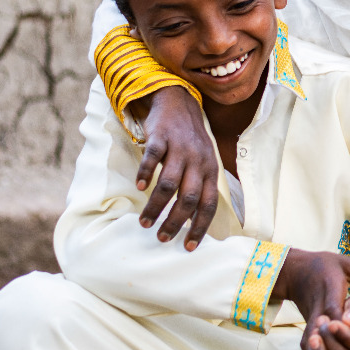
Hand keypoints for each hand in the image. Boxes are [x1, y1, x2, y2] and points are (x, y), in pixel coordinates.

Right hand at [133, 86, 220, 250]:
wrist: (178, 102)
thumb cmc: (190, 141)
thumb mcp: (204, 162)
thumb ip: (200, 186)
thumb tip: (194, 221)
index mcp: (210, 170)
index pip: (208, 204)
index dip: (199, 226)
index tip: (189, 246)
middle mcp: (198, 161)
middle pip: (188, 198)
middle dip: (175, 221)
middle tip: (162, 238)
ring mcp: (179, 148)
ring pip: (169, 183)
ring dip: (156, 206)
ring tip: (145, 222)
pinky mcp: (161, 137)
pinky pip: (153, 158)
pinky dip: (146, 174)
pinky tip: (139, 187)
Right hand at [274, 249, 349, 349]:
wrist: (296, 270)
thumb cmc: (325, 265)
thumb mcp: (347, 264)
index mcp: (330, 287)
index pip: (334, 306)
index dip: (339, 319)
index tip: (346, 329)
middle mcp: (319, 304)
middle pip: (322, 326)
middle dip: (327, 341)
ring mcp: (311, 315)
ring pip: (312, 336)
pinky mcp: (307, 322)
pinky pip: (307, 339)